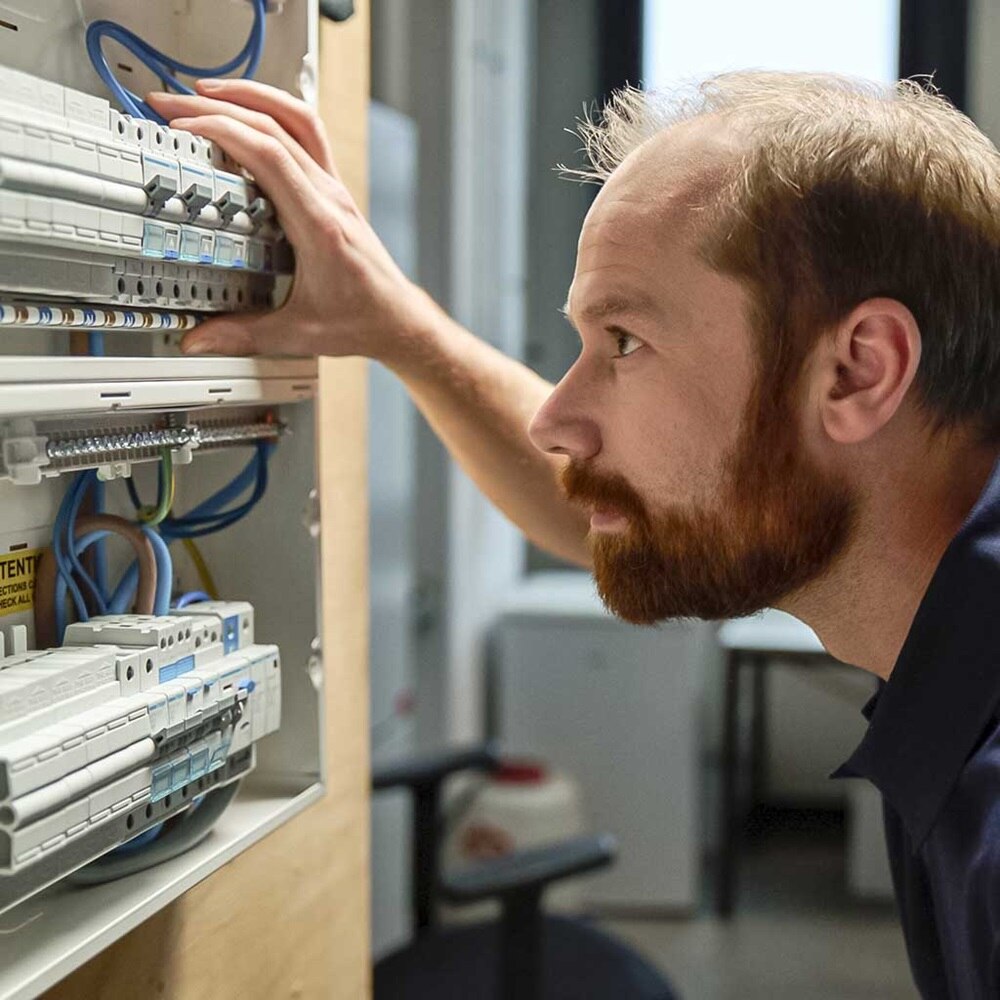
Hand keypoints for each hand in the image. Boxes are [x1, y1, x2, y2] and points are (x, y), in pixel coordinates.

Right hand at [145, 80, 438, 359]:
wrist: (397, 318)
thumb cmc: (361, 320)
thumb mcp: (299, 333)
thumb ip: (245, 335)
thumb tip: (198, 339)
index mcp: (319, 225)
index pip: (271, 156)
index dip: (225, 130)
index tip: (184, 126)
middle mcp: (329, 197)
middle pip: (275, 127)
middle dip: (218, 106)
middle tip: (171, 105)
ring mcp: (334, 189)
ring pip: (297, 119)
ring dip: (251, 96)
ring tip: (206, 91)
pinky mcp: (334, 190)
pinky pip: (307, 134)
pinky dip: (275, 112)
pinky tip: (250, 111)